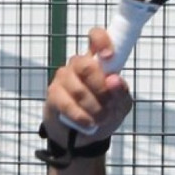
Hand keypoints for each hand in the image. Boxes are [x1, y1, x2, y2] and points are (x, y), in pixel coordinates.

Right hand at [43, 27, 133, 142]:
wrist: (84, 137)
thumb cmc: (104, 113)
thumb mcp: (121, 106)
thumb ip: (121, 93)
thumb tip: (114, 80)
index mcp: (97, 61)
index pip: (95, 38)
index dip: (101, 40)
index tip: (109, 56)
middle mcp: (78, 65)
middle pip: (86, 66)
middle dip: (101, 88)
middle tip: (109, 104)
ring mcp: (64, 78)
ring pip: (78, 89)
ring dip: (94, 108)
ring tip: (101, 119)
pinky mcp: (53, 94)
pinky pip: (66, 103)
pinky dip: (80, 116)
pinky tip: (88, 123)